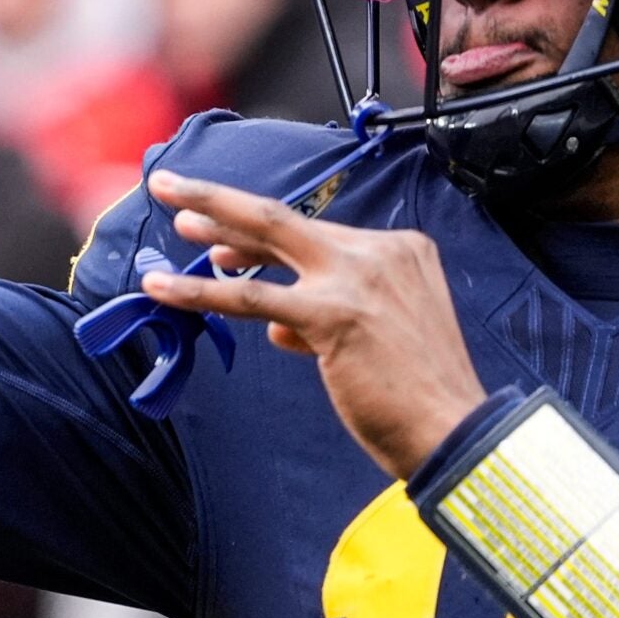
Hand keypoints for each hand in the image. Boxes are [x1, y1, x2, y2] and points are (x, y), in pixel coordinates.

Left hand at [139, 170, 487, 476]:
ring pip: (266, 238)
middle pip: (285, 217)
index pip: (317, 234)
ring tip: (172, 218)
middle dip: (223, 199)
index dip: (260, 234)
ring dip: (212, 226)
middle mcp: (380, 252)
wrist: (453, 430)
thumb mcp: (380, 338)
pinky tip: (165, 289)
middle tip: (175, 187)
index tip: (222, 233)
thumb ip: (329, 319)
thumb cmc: (420, 395)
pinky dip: (202, 291)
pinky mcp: (332, 313)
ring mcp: (357, 277)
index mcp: (400, 250)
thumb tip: (278, 327)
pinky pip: (252, 297)